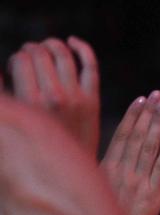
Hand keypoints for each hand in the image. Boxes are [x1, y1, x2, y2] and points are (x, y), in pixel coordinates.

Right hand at [8, 36, 99, 155]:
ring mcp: (77, 97)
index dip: (18, 57)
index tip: (18, 65)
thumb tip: (5, 71)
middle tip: (31, 54)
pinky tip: (72, 42)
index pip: (21, 59)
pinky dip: (82, 48)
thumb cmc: (39, 145)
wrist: (72, 170)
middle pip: (41, 53)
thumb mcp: (21, 119)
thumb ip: (10, 94)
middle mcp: (56, 97)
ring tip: (47, 47)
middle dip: (32, 48)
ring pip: (63, 54)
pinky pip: (90, 65)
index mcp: (32, 102)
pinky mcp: (93, 99)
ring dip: (52, 44)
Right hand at [100, 92, 159, 214]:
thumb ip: (110, 168)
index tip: (142, 98)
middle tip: (159, 94)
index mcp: (106, 167)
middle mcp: (122, 172)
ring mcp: (139, 184)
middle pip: (138, 137)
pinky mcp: (152, 199)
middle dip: (149, 114)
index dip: (133, 115)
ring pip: (150, 150)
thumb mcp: (98, 189)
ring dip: (159, 127)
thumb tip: (121, 149)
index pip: (122, 134)